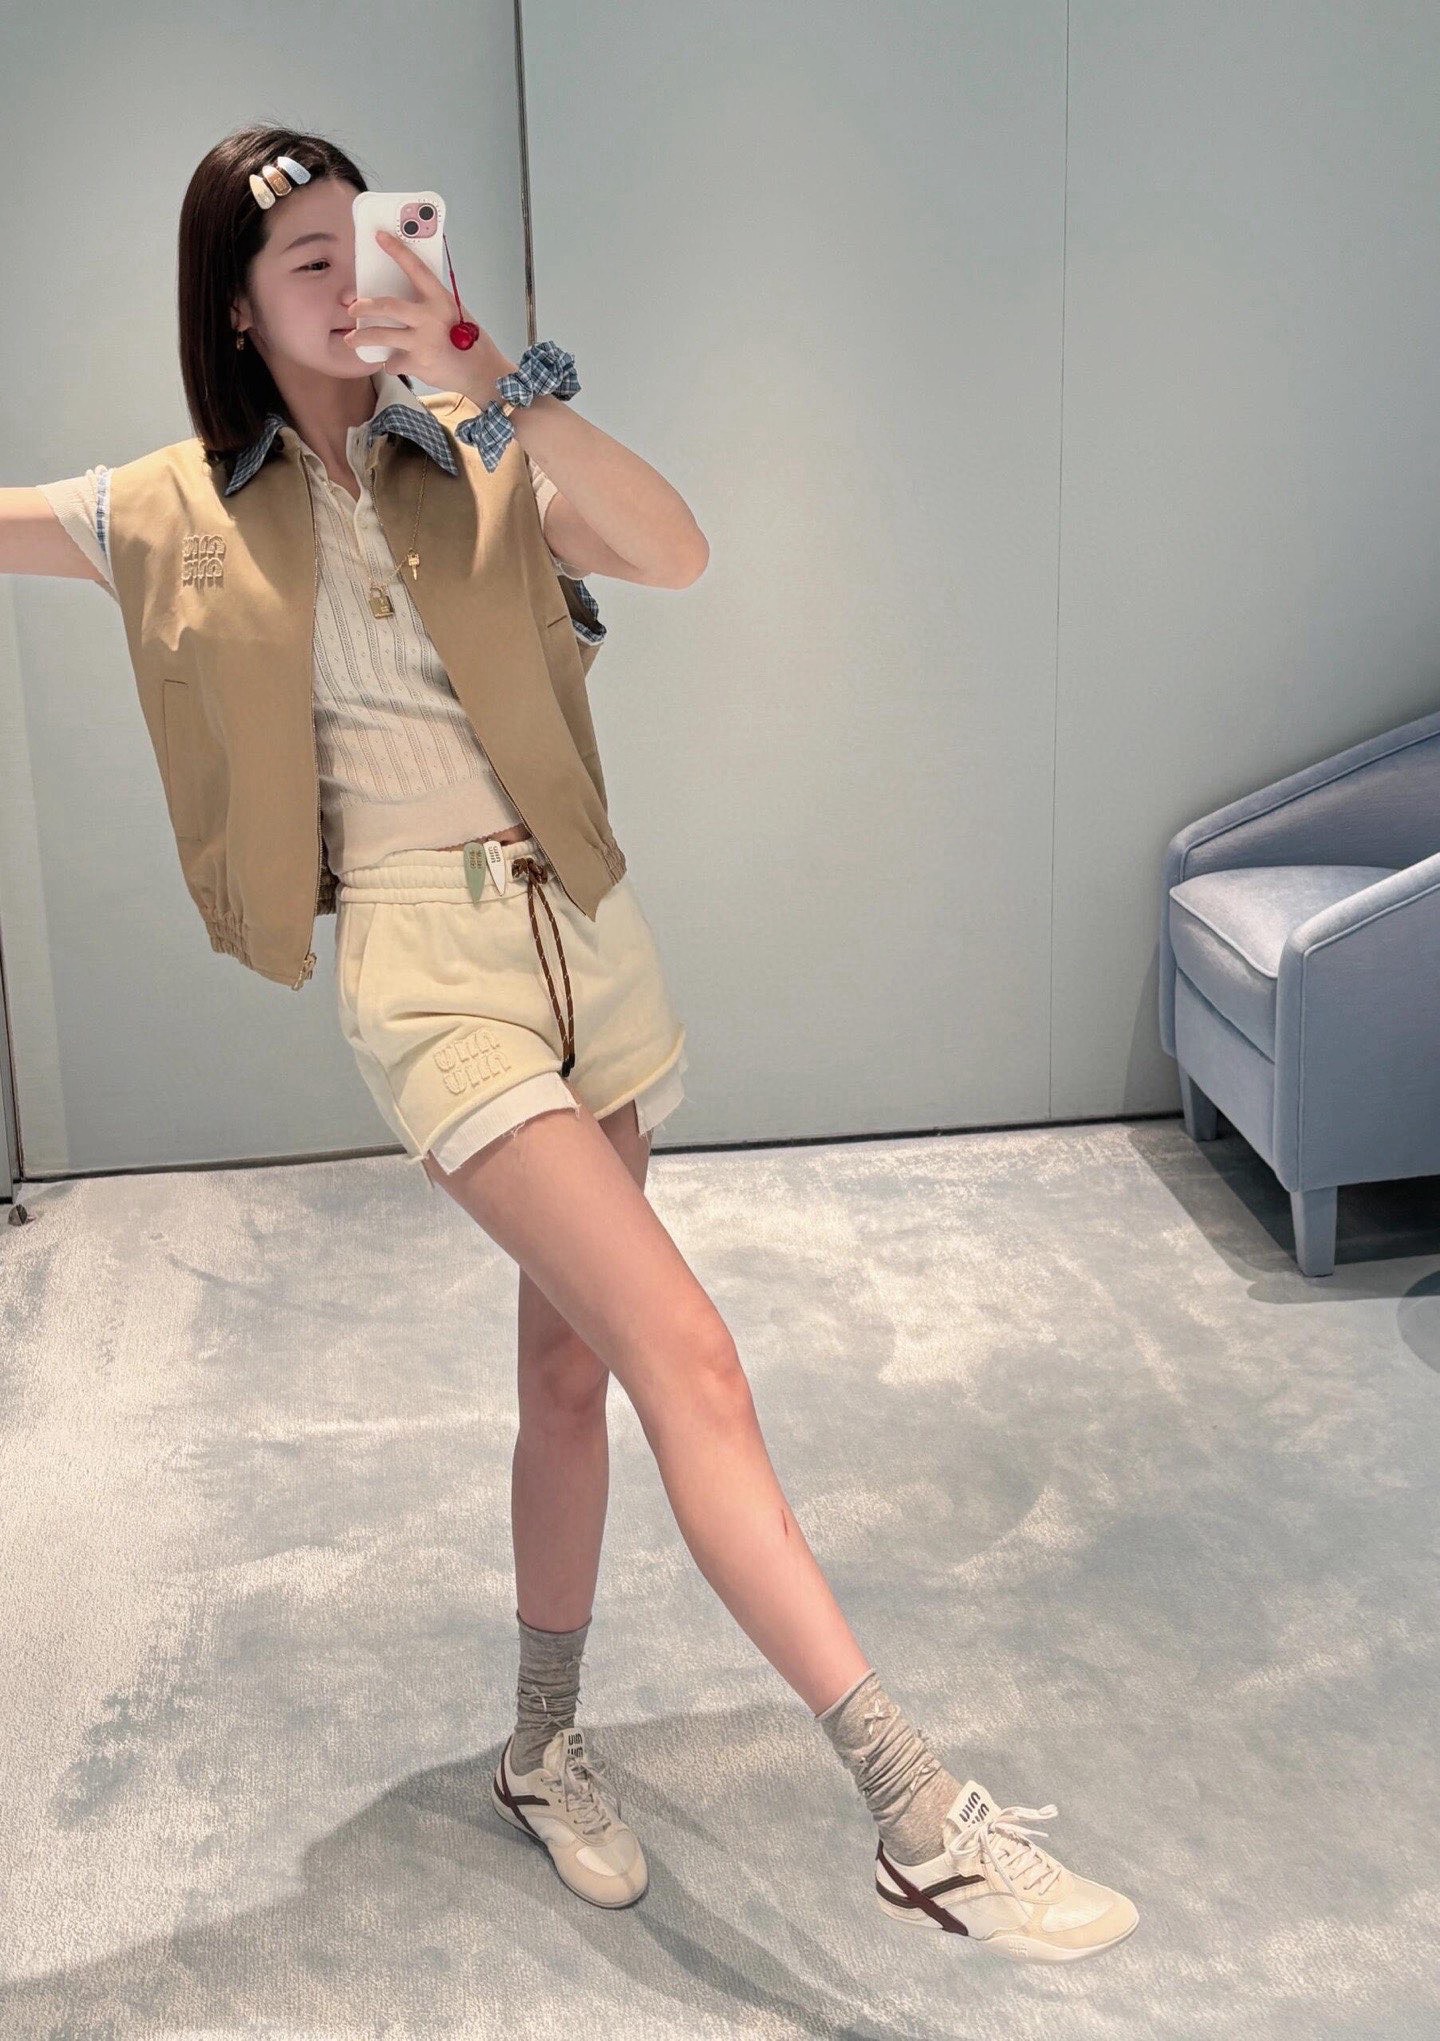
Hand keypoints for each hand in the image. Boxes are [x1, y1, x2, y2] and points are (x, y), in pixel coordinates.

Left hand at [343, 228, 513, 399]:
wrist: (481, 373)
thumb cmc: (468, 341)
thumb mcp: (455, 313)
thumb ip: (432, 303)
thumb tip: (405, 292)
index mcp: (441, 300)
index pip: (416, 269)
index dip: (397, 251)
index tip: (380, 236)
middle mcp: (430, 318)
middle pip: (388, 306)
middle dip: (365, 306)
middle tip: (352, 308)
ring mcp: (423, 342)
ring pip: (381, 336)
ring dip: (362, 338)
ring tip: (352, 340)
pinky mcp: (417, 364)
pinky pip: (393, 362)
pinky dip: (391, 363)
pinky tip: (398, 363)